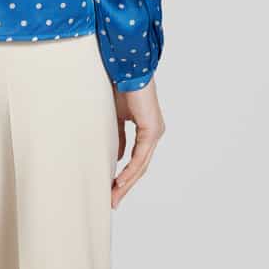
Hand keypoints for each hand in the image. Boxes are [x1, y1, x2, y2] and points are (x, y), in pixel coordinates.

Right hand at [111, 77, 164, 208]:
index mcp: (147, 129)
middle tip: (113, 200)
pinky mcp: (152, 130)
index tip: (112, 188)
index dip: (125, 175)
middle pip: (140, 167)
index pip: (136, 159)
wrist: (127, 68)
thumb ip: (119, 136)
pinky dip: (130, 170)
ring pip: (141, 165)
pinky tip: (120, 181)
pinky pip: (140, 156)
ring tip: (114, 196)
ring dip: (126, 183)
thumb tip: (116, 157)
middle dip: (125, 185)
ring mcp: (155, 132)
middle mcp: (154, 133)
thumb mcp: (116, 117)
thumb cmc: (120, 86)